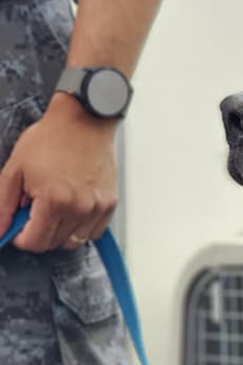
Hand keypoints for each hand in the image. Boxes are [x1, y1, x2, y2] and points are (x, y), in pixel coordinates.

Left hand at [0, 92, 118, 251]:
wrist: (84, 121)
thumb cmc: (51, 139)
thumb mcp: (15, 169)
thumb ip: (3, 205)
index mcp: (54, 201)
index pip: (35, 242)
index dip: (21, 238)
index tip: (18, 228)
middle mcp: (80, 208)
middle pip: (54, 243)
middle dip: (39, 232)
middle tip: (34, 209)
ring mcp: (97, 207)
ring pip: (75, 241)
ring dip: (61, 231)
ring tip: (55, 207)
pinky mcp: (110, 203)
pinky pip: (94, 231)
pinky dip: (81, 226)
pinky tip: (72, 208)